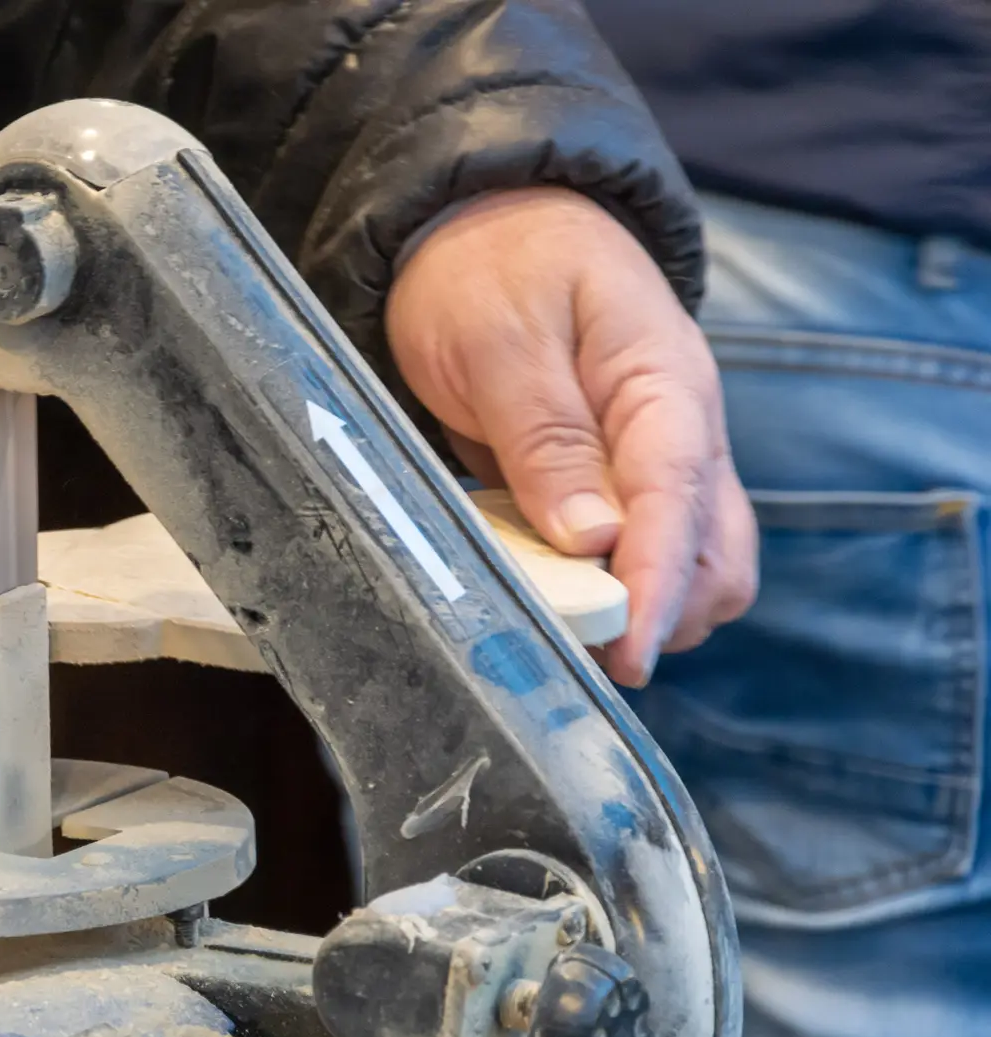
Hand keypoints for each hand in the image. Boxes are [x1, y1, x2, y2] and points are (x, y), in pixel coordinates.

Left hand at [385, 189, 756, 685]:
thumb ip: (547, 437)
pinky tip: (553, 592)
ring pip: (692, 563)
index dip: (658, 586)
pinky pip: (638, 550)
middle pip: (715, 554)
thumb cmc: (493, 265)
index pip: (680, 502)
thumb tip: (593, 540)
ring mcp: (658, 457)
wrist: (487, 217)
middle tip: (581, 651)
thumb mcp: (501, 340)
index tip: (632, 650)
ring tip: (563, 630)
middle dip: (664, 612)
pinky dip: (607, 585)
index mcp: (664, 384)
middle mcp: (681, 428)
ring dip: (641, 607)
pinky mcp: (620, 478)